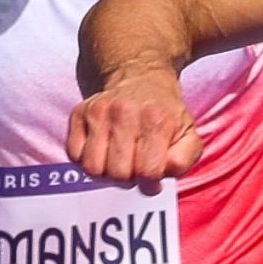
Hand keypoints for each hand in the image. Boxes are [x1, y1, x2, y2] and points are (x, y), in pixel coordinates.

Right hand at [66, 67, 203, 183]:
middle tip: (134, 166)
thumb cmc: (165, 115)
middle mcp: (125, 113)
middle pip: (118, 174)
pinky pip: (74, 155)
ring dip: (105, 172)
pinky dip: (87, 160)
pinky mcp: (79, 113)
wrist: (141, 79)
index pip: (147, 172)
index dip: (150, 183)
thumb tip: (161, 175)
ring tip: (118, 160)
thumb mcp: (188, 135)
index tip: (152, 176)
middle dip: (128, 178)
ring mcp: (99, 111)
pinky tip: (103, 151)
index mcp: (156, 120)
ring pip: (92, 168)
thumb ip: (183, 160)